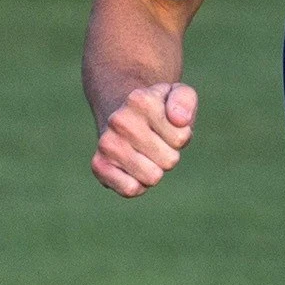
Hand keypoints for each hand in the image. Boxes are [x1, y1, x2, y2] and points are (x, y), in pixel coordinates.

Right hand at [92, 82, 197, 197]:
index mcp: (139, 100)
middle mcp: (118, 120)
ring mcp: (106, 144)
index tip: (168, 126)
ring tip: (145, 153)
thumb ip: (185, 100)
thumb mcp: (179, 95)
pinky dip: (138, 185)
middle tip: (156, 142)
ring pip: (152, 177)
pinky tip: (133, 168)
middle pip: (169, 161)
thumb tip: (179, 120)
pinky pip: (130, 190)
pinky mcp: (99, 165)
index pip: (181, 138)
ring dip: (155, 170)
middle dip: (169, 154)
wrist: (125, 117)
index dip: (181, 136)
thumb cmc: (160, 110)